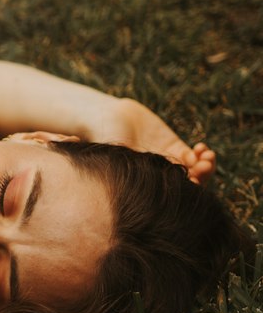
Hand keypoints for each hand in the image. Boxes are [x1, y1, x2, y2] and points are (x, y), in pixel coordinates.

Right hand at [97, 99, 216, 183]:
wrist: (105, 117)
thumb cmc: (104, 140)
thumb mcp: (118, 156)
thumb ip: (134, 170)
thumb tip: (153, 190)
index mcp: (146, 182)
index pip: (173, 195)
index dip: (188, 192)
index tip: (194, 181)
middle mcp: (158, 175)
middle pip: (188, 185)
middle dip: (202, 177)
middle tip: (205, 166)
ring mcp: (167, 160)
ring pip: (194, 170)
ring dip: (205, 165)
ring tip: (208, 156)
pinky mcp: (172, 146)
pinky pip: (193, 155)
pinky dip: (200, 154)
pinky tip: (200, 148)